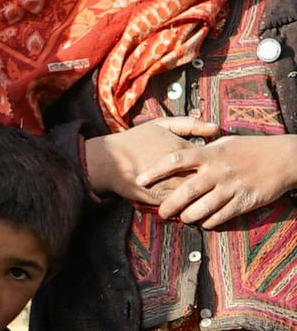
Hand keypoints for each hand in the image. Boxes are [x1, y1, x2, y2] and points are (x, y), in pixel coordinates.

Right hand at [84, 115, 219, 202]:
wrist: (108, 161)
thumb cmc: (135, 140)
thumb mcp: (161, 125)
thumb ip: (190, 124)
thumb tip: (216, 128)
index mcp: (182, 150)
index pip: (212, 160)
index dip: (218, 163)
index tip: (221, 164)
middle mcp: (178, 170)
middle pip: (208, 181)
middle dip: (215, 182)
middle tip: (222, 183)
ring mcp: (169, 186)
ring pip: (197, 196)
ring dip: (205, 197)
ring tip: (212, 196)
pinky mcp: (159, 199)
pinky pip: (181, 205)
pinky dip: (189, 205)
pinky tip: (193, 203)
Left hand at [137, 132, 296, 227]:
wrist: (285, 158)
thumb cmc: (251, 148)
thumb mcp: (225, 142)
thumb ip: (202, 149)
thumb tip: (179, 155)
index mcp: (210, 153)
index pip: (175, 160)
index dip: (155, 170)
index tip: (140, 180)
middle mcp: (218, 170)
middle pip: (186, 191)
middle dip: (169, 204)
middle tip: (161, 212)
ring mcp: (232, 187)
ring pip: (202, 208)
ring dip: (188, 216)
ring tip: (182, 218)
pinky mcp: (245, 201)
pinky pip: (221, 216)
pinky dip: (209, 221)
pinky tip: (204, 222)